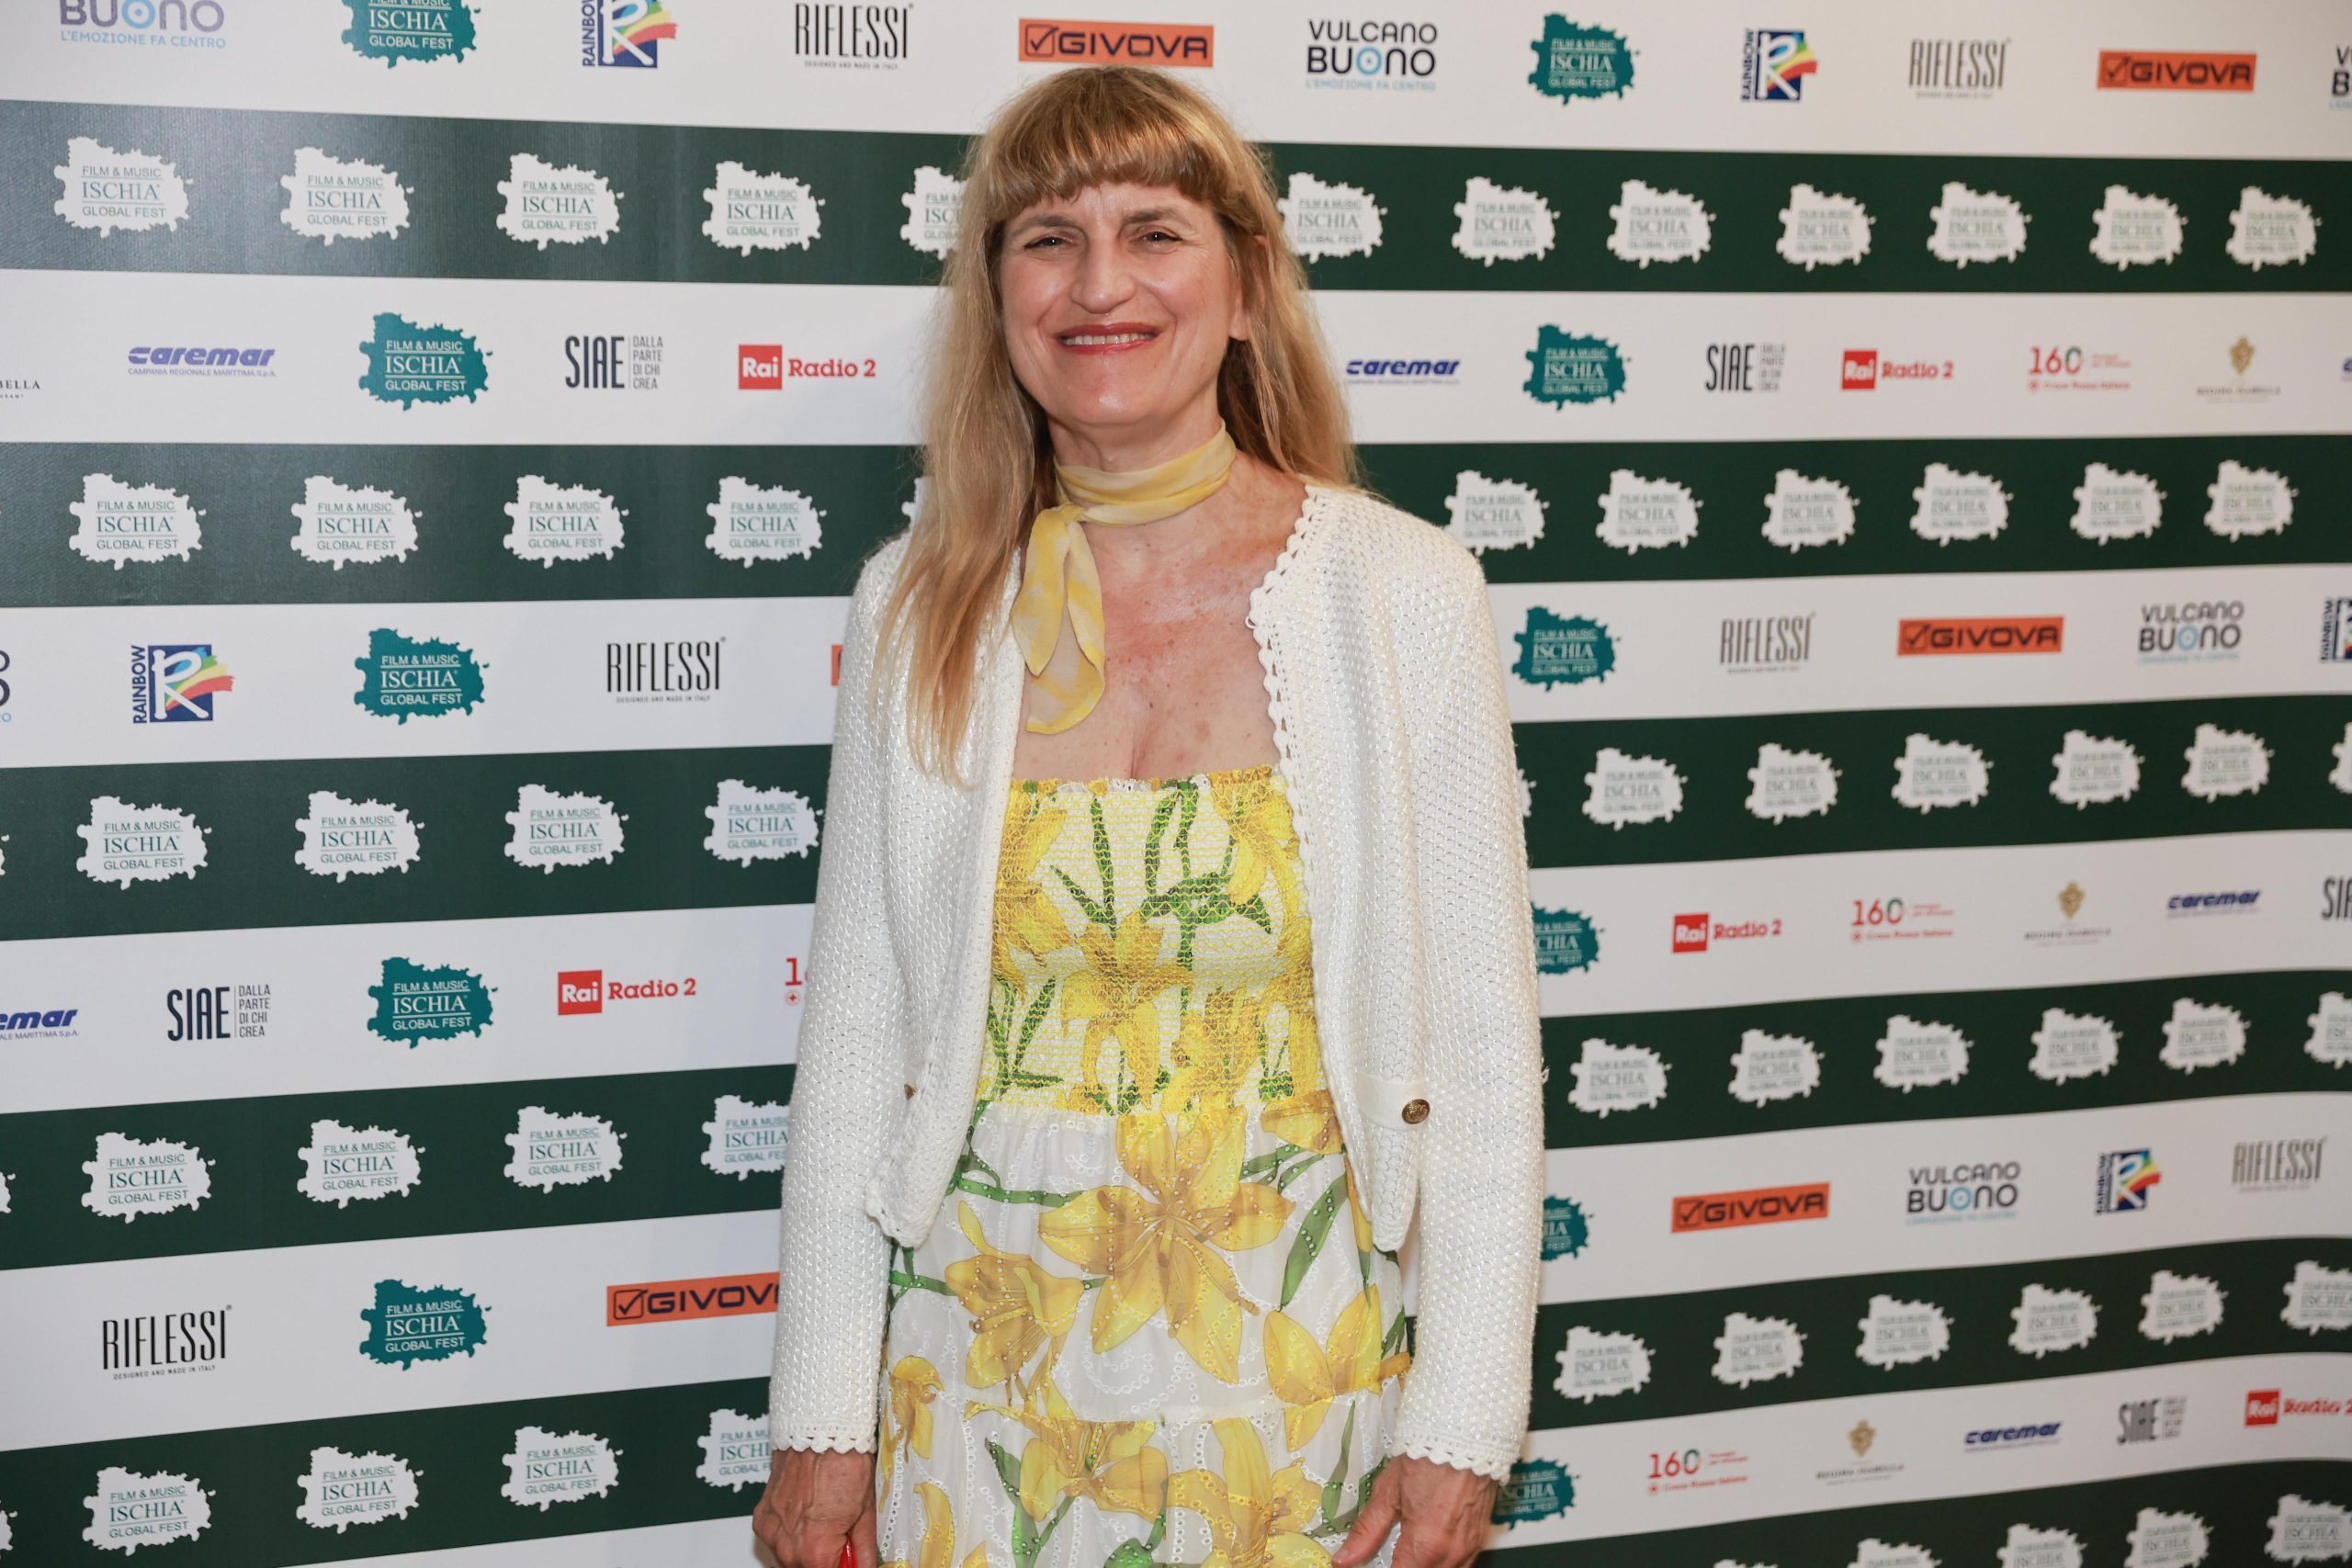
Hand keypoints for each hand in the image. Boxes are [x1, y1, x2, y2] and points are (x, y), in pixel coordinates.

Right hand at [752, 1447, 877, 1567]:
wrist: (819, 1432)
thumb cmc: (844, 1465)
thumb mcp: (866, 1513)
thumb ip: (865, 1551)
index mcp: (815, 1551)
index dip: (844, 1566)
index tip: (850, 1559)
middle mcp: (787, 1547)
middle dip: (825, 1559)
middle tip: (842, 1539)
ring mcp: (771, 1532)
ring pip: (790, 1557)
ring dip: (806, 1548)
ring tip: (824, 1521)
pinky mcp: (761, 1518)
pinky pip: (776, 1538)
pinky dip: (789, 1532)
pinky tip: (805, 1513)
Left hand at [1331, 1454, 1496, 1567]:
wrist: (1465, 1435)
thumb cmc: (1426, 1457)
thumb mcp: (1388, 1492)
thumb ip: (1366, 1531)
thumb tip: (1344, 1558)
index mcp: (1425, 1545)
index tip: (1374, 1563)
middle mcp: (1451, 1553)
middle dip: (1405, 1566)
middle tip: (1393, 1552)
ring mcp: (1469, 1548)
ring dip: (1424, 1566)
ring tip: (1408, 1549)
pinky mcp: (1480, 1540)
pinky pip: (1461, 1565)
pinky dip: (1443, 1562)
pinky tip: (1430, 1548)